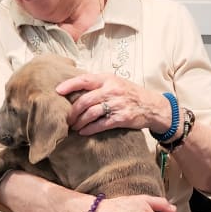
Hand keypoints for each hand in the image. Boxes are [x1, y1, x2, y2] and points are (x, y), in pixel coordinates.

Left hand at [56, 73, 171, 135]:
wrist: (153, 106)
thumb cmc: (130, 94)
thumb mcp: (116, 82)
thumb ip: (98, 84)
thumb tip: (75, 90)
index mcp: (108, 79)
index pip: (84, 80)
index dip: (69, 85)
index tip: (57, 91)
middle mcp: (112, 90)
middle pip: (84, 101)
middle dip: (73, 112)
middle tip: (67, 119)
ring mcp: (117, 104)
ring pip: (90, 114)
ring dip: (79, 122)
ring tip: (74, 127)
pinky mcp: (121, 118)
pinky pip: (100, 125)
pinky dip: (89, 129)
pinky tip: (84, 132)